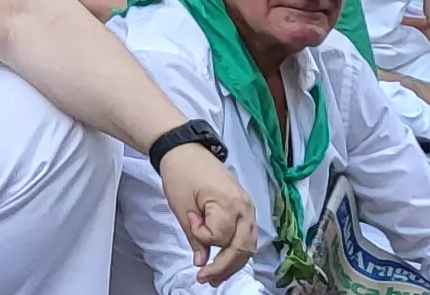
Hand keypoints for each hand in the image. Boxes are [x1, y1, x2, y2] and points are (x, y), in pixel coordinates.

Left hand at [155, 145, 261, 282]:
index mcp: (228, 202)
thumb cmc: (181, 172)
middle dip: (224, 267)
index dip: (203, 236)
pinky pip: (247, 235)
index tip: (191, 222)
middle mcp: (244, 207)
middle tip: (205, 279)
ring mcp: (248, 207)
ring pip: (248, 245)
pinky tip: (224, 258)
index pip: (221, 237)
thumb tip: (202, 261)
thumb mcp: (181, 206)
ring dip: (232, 263)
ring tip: (215, 276)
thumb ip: (194, 236)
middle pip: (241, 247)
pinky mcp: (245, 207)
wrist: (185, 150)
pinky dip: (237, 249)